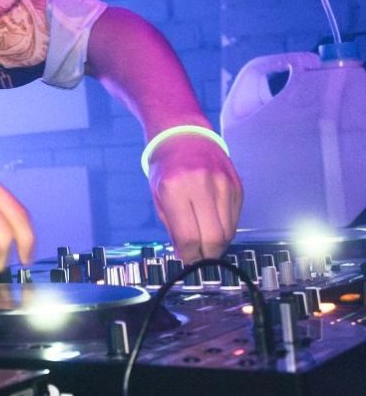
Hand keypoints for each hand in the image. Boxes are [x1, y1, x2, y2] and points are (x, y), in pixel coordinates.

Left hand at [147, 135, 242, 262]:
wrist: (184, 134)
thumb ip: (173, 227)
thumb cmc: (165, 168)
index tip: (188, 261)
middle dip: (207, 255)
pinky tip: (213, 225)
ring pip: (228, 231)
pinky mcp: (237, 186)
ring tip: (205, 242)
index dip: (191, 256)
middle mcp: (202, 186)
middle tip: (199, 258)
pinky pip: (235, 218)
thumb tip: (187, 255)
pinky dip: (225, 228)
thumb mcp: (158, 196)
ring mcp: (223, 185)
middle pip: (214, 238)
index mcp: (175, 189)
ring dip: (217, 244)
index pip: (190, 237)